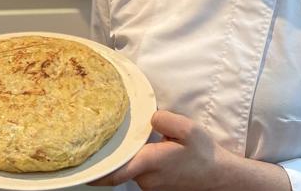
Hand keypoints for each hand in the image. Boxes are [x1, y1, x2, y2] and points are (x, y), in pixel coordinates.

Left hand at [89, 109, 231, 190]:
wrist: (220, 177)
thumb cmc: (204, 153)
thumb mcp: (188, 128)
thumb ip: (165, 119)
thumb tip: (149, 117)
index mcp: (151, 163)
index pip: (116, 172)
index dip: (96, 171)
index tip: (80, 166)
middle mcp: (147, 179)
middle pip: (121, 165)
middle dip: (111, 154)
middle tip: (97, 138)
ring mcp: (151, 186)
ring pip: (131, 168)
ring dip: (127, 156)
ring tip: (123, 137)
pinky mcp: (157, 186)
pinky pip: (140, 171)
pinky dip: (137, 160)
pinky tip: (142, 147)